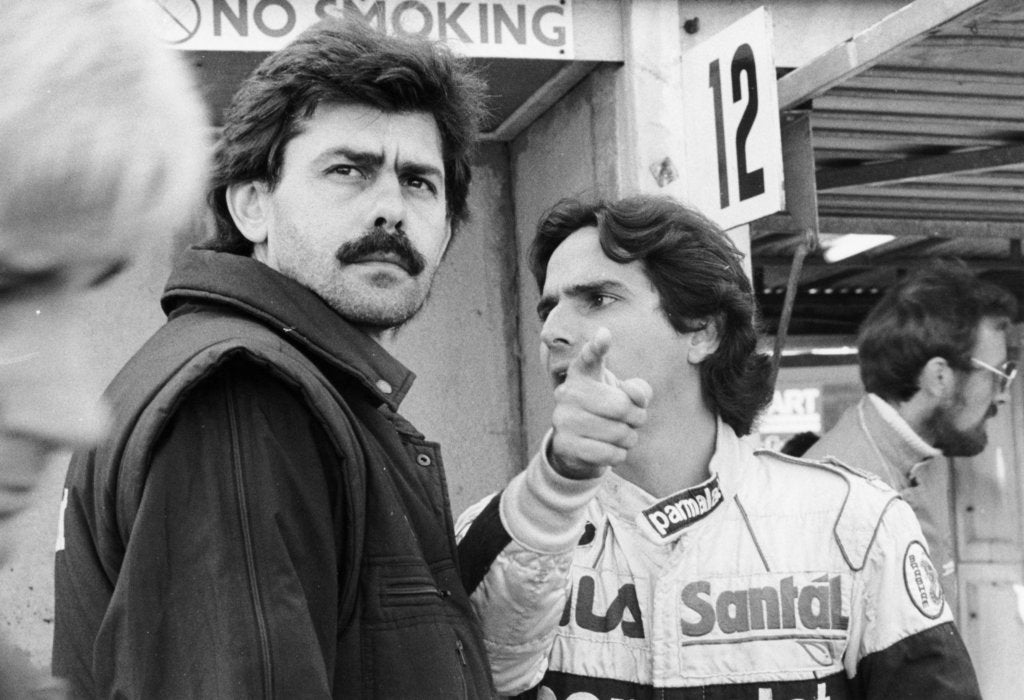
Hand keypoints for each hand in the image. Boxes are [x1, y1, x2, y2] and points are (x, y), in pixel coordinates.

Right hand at [549, 328, 651, 478]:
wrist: (579, 444)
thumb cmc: (607, 411)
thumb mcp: (626, 395)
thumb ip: (639, 390)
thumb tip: (635, 396)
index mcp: (582, 373)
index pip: (590, 356)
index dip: (598, 347)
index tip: (605, 336)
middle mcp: (567, 392)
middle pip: (620, 406)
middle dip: (637, 417)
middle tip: (635, 420)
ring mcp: (562, 418)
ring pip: (618, 432)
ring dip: (629, 438)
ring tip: (622, 435)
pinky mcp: (563, 444)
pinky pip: (609, 453)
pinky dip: (619, 454)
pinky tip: (612, 449)